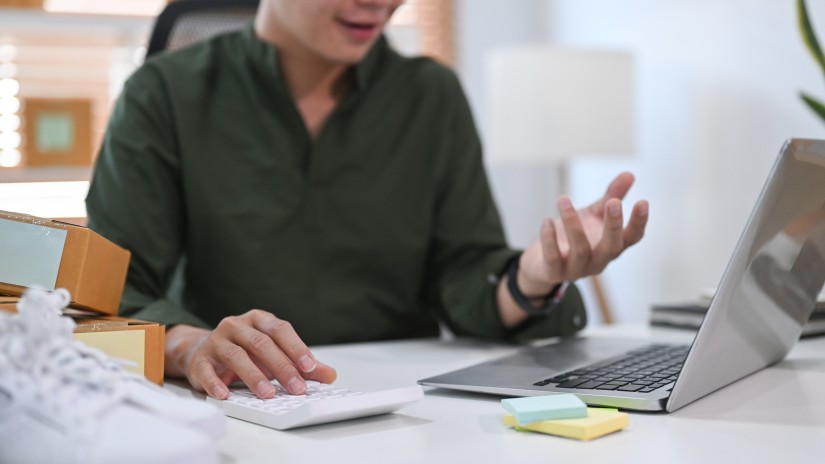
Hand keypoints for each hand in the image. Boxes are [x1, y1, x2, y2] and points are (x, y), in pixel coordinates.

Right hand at [165, 310, 336, 399]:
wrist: (200, 351)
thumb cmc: (245, 351)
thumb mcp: (274, 353)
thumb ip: (300, 364)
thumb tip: (330, 375)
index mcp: (258, 320)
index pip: (280, 330)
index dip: (296, 348)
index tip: (310, 367)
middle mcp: (236, 325)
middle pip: (261, 343)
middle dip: (281, 367)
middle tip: (297, 388)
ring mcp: (216, 341)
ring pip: (236, 356)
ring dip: (254, 376)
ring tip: (268, 394)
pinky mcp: (199, 360)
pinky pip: (207, 371)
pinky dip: (216, 384)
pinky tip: (226, 395)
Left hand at [519, 172, 648, 294]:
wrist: (542, 262)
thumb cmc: (573, 236)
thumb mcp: (593, 215)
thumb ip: (611, 196)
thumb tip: (630, 174)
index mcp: (612, 246)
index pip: (632, 238)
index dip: (639, 222)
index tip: (643, 202)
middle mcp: (598, 261)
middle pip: (612, 247)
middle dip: (614, 225)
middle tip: (613, 202)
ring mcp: (577, 270)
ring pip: (580, 249)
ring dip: (572, 223)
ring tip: (563, 199)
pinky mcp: (554, 273)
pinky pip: (553, 258)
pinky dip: (550, 238)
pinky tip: (547, 221)